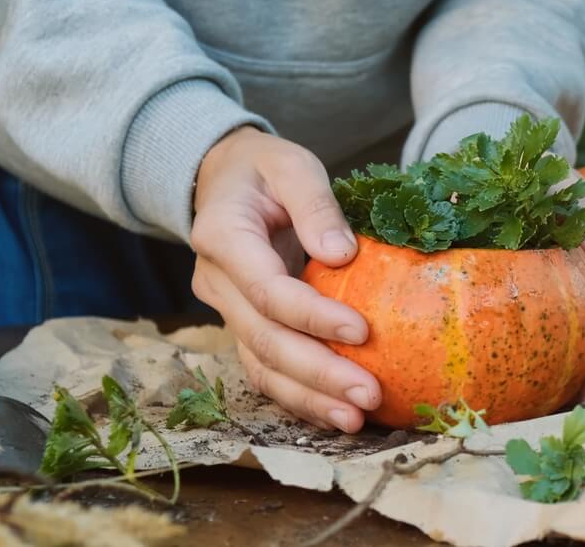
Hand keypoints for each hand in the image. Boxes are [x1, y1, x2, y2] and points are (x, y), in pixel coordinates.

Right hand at [189, 127, 380, 432]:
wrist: (223, 180)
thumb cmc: (263, 169)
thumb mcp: (291, 166)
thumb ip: (315, 204)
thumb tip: (344, 255)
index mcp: (222, 237)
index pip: (267, 290)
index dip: (312, 316)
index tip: (362, 331)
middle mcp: (216, 282)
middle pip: (264, 340)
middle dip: (317, 374)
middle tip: (368, 395)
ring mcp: (226, 309)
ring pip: (260, 366)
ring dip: (308, 398)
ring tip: (356, 419)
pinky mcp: (244, 325)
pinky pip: (266, 368)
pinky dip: (300, 395)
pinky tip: (337, 412)